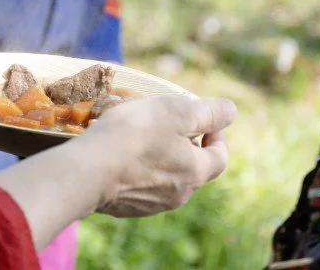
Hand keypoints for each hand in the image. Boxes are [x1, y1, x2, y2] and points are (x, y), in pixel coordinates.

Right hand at [82, 95, 235, 216]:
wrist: (88, 171)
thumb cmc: (134, 135)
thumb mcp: (176, 112)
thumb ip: (207, 112)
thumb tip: (231, 111)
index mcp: (195, 172)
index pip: (219, 157)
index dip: (217, 136)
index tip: (206, 121)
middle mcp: (178, 195)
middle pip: (193, 169)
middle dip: (186, 147)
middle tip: (170, 126)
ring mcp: (151, 205)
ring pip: (166, 180)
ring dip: (161, 160)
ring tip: (142, 138)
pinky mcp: (125, 208)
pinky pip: (140, 188)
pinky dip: (138, 172)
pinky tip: (121, 156)